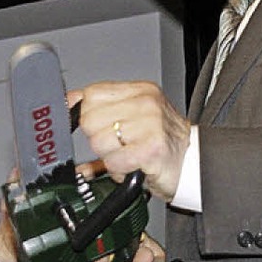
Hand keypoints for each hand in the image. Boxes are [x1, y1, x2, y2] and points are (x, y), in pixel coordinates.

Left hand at [67, 80, 190, 201]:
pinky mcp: (151, 149)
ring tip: (128, 155)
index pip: (91, 95)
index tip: (98, 127)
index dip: (86, 115)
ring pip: (99, 142)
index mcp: (140, 91)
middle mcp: (145, 103)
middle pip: (89, 120)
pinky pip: (114, 161)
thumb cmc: (163, 142)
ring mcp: (150, 124)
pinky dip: (119, 170)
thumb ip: (101, 108)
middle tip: (120, 145)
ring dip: (109, 157)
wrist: (194, 164)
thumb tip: (67, 103)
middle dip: (98, 139)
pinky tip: (133, 166)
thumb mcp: (135, 116)